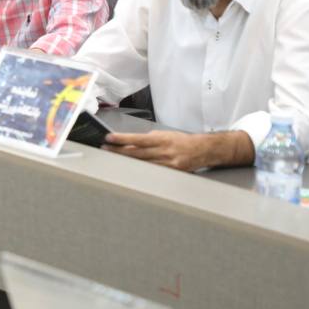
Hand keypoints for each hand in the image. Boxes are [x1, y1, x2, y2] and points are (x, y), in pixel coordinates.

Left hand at [103, 130, 251, 171]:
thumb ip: (149, 139)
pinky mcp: (170, 173)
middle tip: (105, 149)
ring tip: (112, 158)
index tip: (109, 138)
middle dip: (118, 151)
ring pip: (141, 164)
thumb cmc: (182, 141)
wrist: (203, 151)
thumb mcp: (165, 135)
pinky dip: (140, 170)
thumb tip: (131, 143)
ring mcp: (167, 164)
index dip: (122, 139)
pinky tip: (129, 170)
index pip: (137, 139)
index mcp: (162, 140)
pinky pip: (151, 172)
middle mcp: (164, 152)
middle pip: (136, 153)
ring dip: (126, 161)